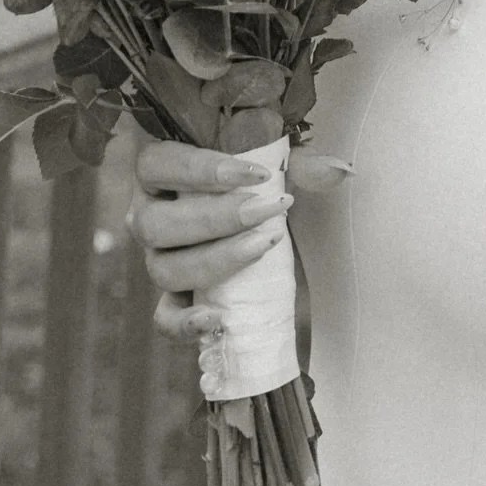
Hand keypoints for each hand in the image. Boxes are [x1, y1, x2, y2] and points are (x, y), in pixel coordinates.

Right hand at [126, 141, 292, 340]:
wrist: (249, 222)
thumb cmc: (253, 184)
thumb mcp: (273, 165)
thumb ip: (300, 163)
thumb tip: (339, 171)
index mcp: (158, 172)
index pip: (160, 164)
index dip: (203, 170)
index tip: (258, 174)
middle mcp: (147, 215)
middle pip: (157, 223)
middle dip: (218, 218)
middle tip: (267, 210)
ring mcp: (155, 258)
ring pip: (163, 268)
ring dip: (215, 260)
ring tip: (263, 246)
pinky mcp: (170, 298)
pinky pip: (163, 318)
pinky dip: (184, 323)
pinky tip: (216, 319)